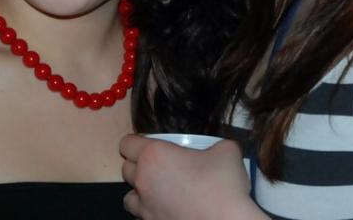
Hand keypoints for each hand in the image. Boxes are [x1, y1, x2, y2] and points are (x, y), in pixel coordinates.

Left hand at [120, 134, 259, 219]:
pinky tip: (169, 209)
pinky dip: (151, 213)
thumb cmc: (222, 184)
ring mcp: (145, 209)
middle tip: (162, 165)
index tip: (150, 143)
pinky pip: (143, 218)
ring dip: (141, 192)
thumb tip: (220, 148)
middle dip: (139, 165)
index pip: (127, 143)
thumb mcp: (226, 150)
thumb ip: (215, 145)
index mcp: (154, 156)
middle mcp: (143, 181)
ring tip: (161, 191)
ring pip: (129, 198)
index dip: (137, 141)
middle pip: (126, 169)